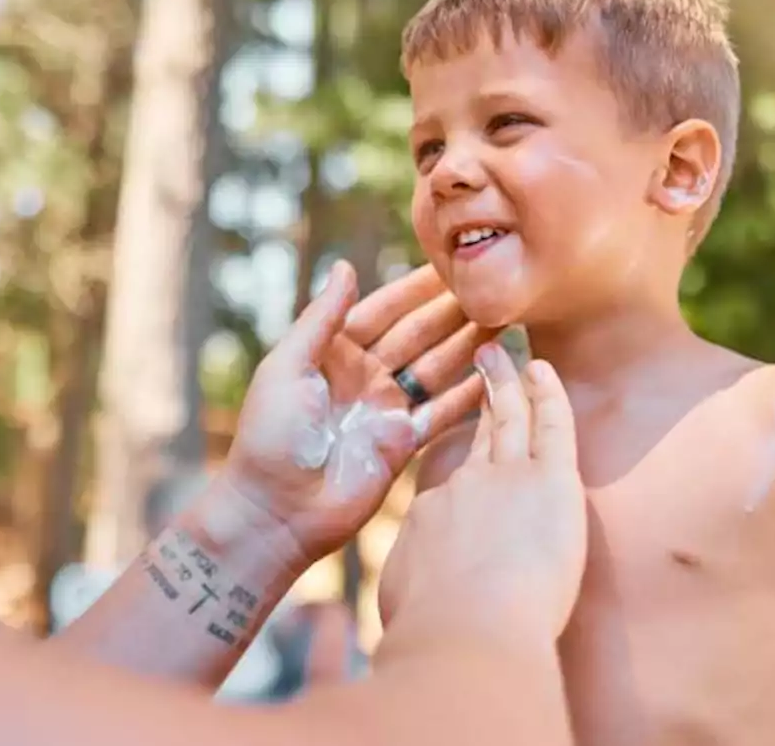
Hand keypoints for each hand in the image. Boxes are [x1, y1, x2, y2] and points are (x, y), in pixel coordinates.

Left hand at [221, 261, 493, 565]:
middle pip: (418, 335)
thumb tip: (345, 266)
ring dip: (468, 345)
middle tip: (493, 287)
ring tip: (504, 320)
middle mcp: (364, 376)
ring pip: (437, 368)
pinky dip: (469, 394)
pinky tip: (497, 373)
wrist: (276, 511)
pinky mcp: (403, 444)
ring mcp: (385, 410)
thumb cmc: (270, 436)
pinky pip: (443, 413)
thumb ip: (320, 318)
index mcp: (333, 353)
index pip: (383, 310)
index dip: (415, 289)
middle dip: (452, 312)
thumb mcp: (288, 366)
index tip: (452, 263)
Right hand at [377, 346, 586, 643]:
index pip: (445, 478)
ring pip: (508, 416)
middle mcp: (464, 486)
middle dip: (475, 394)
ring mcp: (506, 478)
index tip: (452, 440)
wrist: (465, 635)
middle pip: (473, 431)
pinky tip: (542, 369)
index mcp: (430, 515)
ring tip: (501, 352)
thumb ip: (410, 583)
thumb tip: (405, 591)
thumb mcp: (404, 602)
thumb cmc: (432, 633)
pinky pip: (550, 424)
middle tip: (477, 361)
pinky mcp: (548, 482)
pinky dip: (547, 393)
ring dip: (504, 379)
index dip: (450, 455)